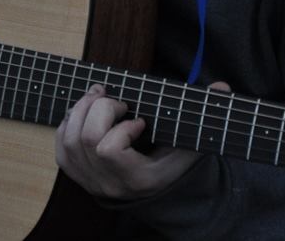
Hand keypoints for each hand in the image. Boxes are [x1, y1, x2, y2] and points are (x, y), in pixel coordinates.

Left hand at [56, 82, 229, 200]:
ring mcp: (90, 181)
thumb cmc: (175, 165)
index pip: (109, 150)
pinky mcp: (77, 174)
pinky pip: (61, 147)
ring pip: (71, 139)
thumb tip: (223, 88)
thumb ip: (203, 116)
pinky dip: (69, 123)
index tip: (140, 120)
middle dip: (99, 110)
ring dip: (81, 109)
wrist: (156, 196)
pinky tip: (85, 112)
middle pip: (86, 139)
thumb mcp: (191, 145)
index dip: (121, 128)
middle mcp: (109, 184)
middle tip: (118, 102)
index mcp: (137, 179)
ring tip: (100, 96)